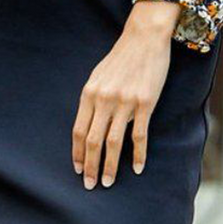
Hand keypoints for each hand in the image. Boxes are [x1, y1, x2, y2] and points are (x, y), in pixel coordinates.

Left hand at [71, 0, 182, 187]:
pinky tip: (137, 167)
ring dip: (111, 166)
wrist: (144, 38)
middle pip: (92, 141)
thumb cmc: (120, 58)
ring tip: (109, 182)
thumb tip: (87, 125)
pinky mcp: (145, 103)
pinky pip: (139, 135)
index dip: (77, 153)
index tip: (78, 169)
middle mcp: (104, 100)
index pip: (78, 131)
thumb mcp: (98, 77)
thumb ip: (92, 100)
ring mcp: (125, 103)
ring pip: (113, 142)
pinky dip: (138, 154)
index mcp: (89, 94)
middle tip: (91, 185)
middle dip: (90, 166)